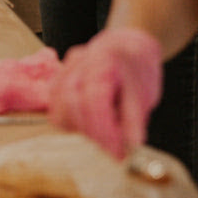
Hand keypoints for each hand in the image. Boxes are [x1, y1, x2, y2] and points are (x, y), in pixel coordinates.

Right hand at [48, 27, 162, 160]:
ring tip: (100, 135)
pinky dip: (68, 120)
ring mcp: (64, 68)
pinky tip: (86, 123)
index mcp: (104, 61)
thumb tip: (131, 146)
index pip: (94, 100)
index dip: (103, 130)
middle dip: (91, 132)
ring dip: (78, 128)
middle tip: (111, 148)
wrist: (127, 45)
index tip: (117, 152)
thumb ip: (134, 119)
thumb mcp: (144, 93)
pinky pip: (53, 105)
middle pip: (72, 102)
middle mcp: (79, 61)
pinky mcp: (56, 77)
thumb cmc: (136, 68)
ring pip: (58, 106)